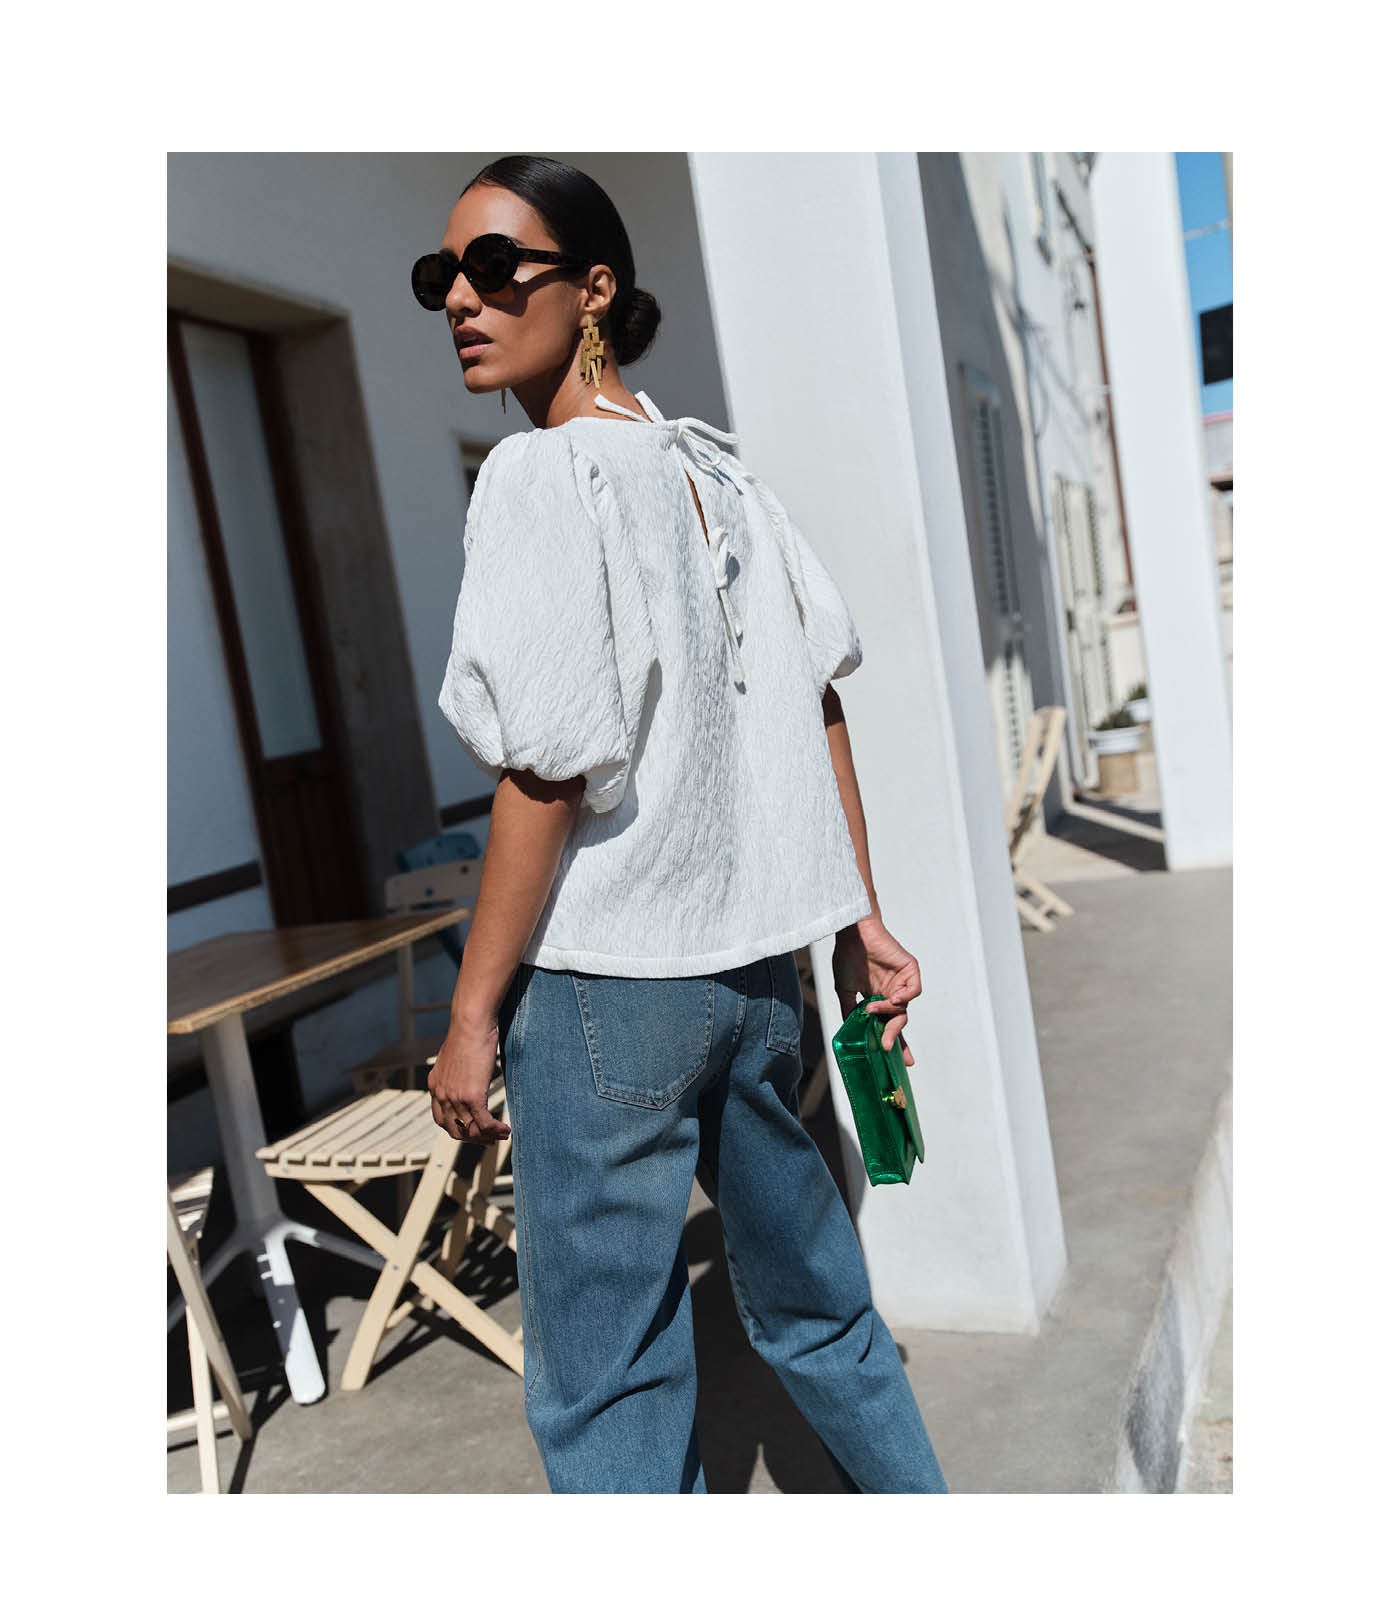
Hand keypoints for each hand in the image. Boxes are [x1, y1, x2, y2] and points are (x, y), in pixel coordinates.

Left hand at [427, 1013, 510, 1143]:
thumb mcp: (454, 1056)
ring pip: (471, 1129)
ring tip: (502, 1135)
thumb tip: (468, 1073)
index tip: (472, 1131)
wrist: (470, 1024)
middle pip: (454, 1130)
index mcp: (435, 1085)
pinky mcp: (472, 1096)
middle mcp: (441, 1094)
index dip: (457, 1129)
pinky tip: (505, 1130)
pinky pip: (484, 1123)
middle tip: (488, 1140)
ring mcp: (455, 1097)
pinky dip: (496, 1130)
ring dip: (488, 1137)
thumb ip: (456, 1070)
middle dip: (473, 1139)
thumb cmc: (467, 1033)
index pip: (441, 1119)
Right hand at [832, 918, 921, 1066]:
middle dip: (894, 1036)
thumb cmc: (847, 956)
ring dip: (889, 1013)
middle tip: (886, 1048)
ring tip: (873, 1010)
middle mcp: (893, 993)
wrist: (852, 934)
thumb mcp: (845, 990)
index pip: (890, 1025)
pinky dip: (904, 997)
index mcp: (879, 999)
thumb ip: (851, 1011)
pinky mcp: (910, 970)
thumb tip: (851, 1033)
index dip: (896, 1043)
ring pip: (903, 1008)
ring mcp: (902, 982)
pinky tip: (892, 999)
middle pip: (899, 1021)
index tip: (902, 1064)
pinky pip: (914, 990)